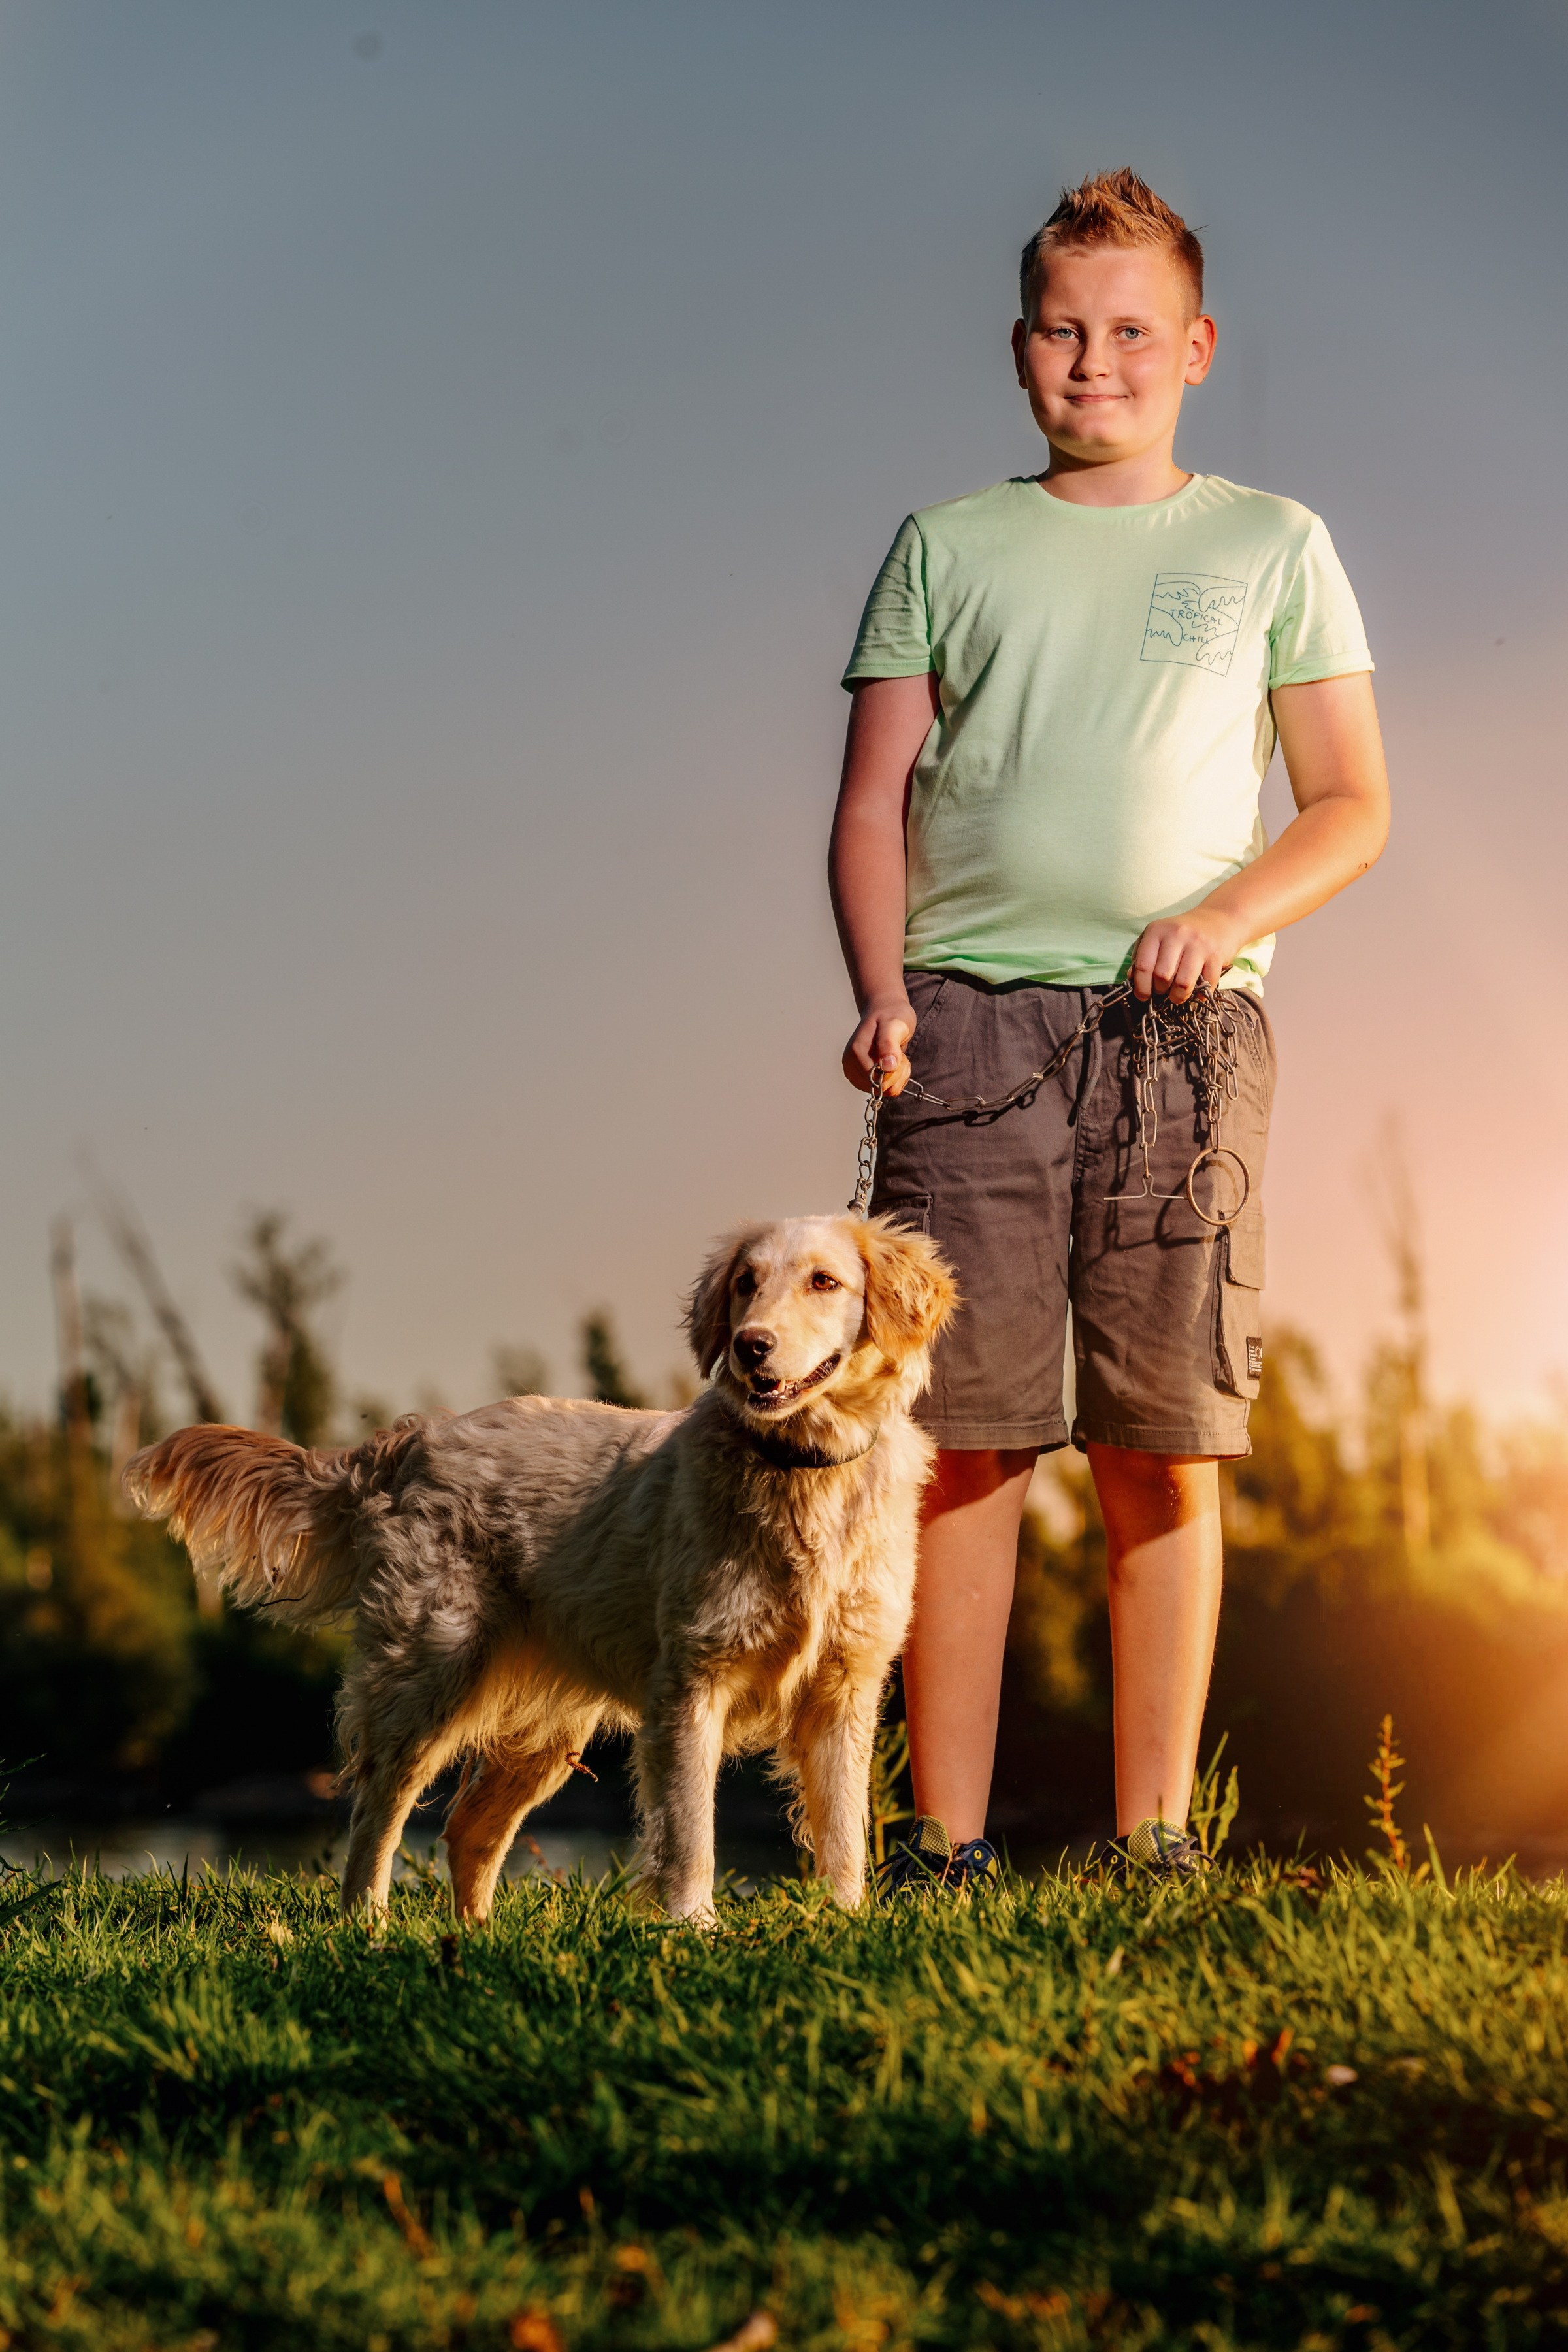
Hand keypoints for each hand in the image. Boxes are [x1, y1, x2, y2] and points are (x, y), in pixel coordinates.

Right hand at [843, 996, 915, 1095]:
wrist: (884, 1011)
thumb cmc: (891, 1015)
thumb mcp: (895, 1025)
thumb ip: (889, 1045)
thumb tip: (887, 1067)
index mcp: (856, 1053)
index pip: (879, 1082)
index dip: (895, 1072)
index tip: (898, 1053)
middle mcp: (850, 1064)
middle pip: (881, 1088)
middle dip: (896, 1074)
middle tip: (897, 1052)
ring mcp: (852, 1071)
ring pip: (883, 1090)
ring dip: (896, 1075)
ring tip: (894, 1055)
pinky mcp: (858, 1076)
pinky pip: (881, 1089)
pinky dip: (892, 1078)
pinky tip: (890, 1061)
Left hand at [1128, 905, 1245, 1002]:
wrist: (1218, 919)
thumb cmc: (1182, 933)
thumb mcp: (1157, 936)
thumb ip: (1141, 955)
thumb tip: (1131, 979)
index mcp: (1157, 930)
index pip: (1144, 966)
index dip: (1141, 987)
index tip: (1143, 996)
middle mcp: (1177, 934)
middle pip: (1162, 977)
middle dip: (1160, 991)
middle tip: (1163, 991)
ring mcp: (1198, 945)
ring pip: (1183, 984)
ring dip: (1178, 997)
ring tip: (1177, 995)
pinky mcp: (1216, 955)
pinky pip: (1206, 985)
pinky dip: (1200, 994)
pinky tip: (1196, 991)